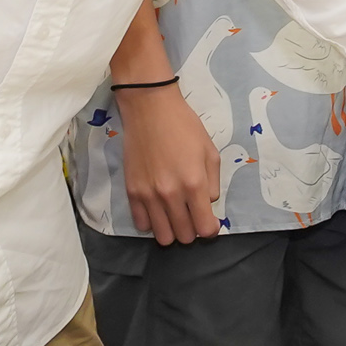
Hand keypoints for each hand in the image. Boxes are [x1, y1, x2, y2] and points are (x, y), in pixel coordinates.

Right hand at [120, 86, 223, 242]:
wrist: (150, 109)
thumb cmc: (185, 127)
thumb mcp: (210, 152)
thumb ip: (213, 184)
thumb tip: (208, 203)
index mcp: (194, 184)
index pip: (206, 228)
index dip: (211, 229)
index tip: (210, 222)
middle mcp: (171, 195)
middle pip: (185, 236)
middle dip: (193, 230)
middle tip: (192, 215)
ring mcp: (148, 196)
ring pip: (163, 236)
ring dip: (172, 230)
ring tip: (174, 216)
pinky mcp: (131, 192)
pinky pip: (141, 224)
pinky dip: (152, 222)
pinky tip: (157, 209)